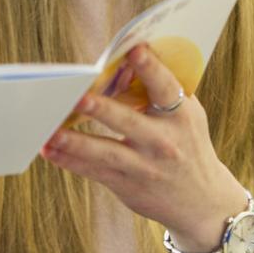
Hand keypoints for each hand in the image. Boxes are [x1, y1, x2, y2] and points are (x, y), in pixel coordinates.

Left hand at [40, 44, 247, 251]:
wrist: (204, 201)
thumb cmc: (188, 143)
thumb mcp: (187, 116)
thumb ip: (161, 89)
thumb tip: (123, 63)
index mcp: (181, 116)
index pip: (166, 88)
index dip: (151, 68)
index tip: (135, 51)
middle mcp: (163, 142)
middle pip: (129, 122)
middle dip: (103, 110)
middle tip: (79, 97)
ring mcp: (144, 166)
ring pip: (106, 152)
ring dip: (76, 142)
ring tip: (51, 133)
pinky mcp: (127, 185)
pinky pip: (95, 171)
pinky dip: (70, 161)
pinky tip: (49, 150)